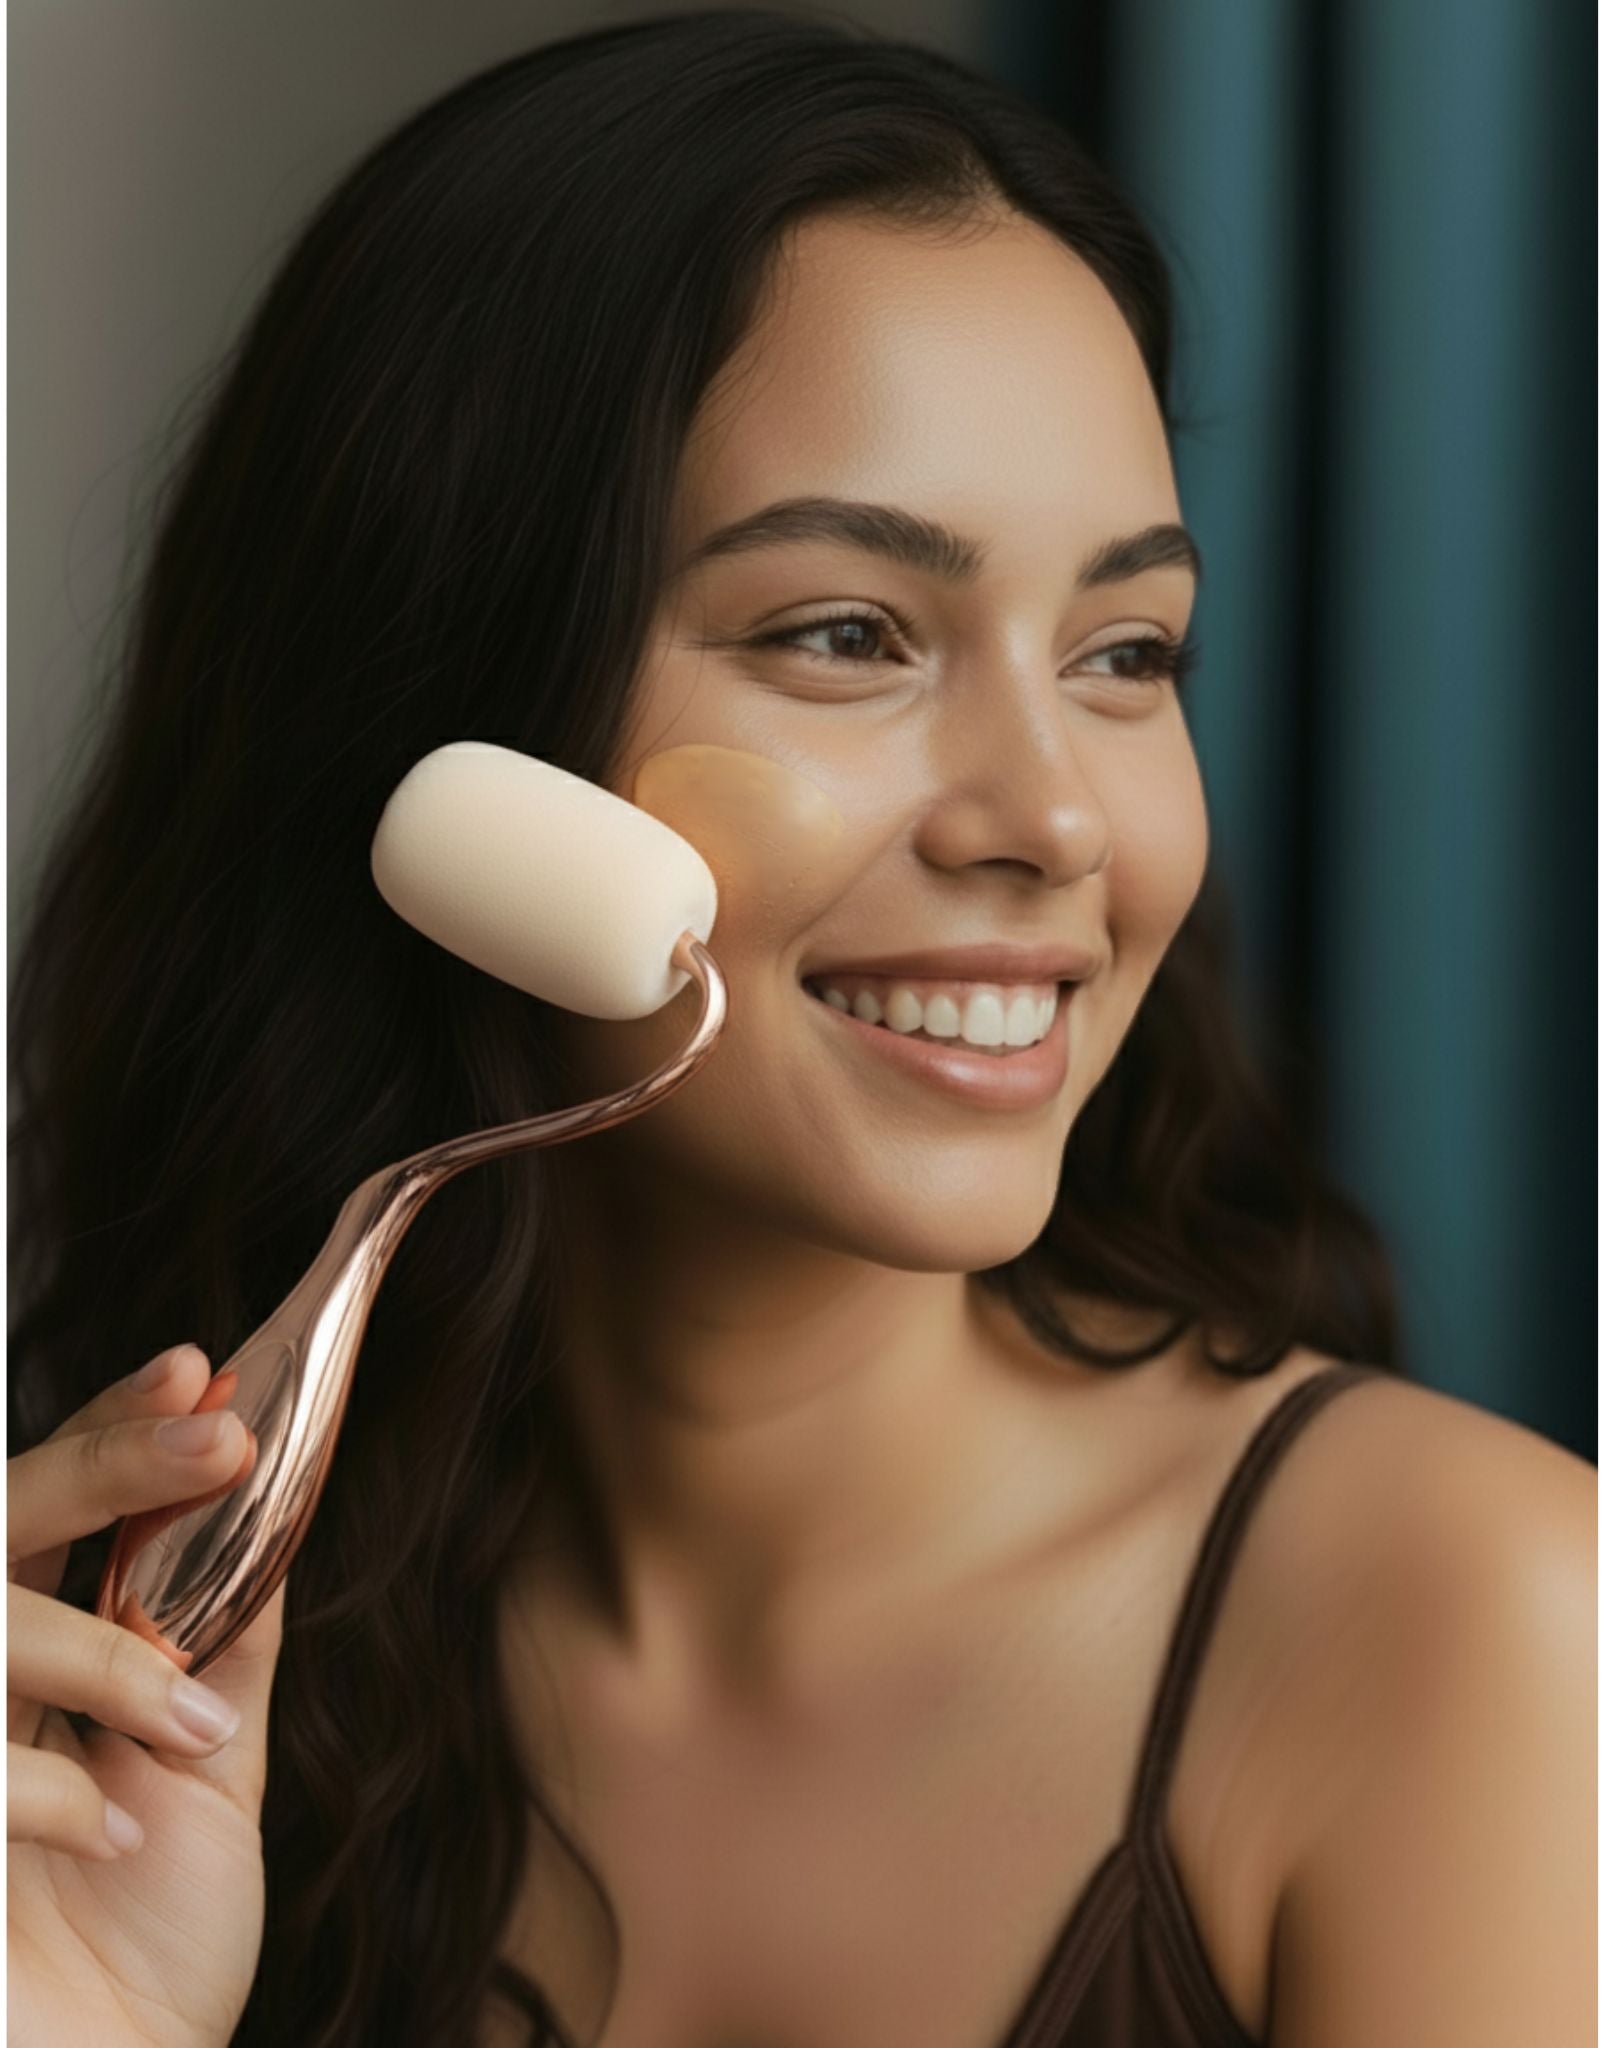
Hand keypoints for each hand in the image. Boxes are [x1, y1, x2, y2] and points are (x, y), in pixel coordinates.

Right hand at [8, 1344, 286, 2047]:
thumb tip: (268, 1530)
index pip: (54, 1506)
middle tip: (218, 1435)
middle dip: (106, 1466)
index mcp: (39, 1665)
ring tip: (184, 1726)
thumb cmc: (150, 1952)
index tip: (194, 1368)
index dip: (114, 1426)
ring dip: (99, 1657)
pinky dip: (48, 1790)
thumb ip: (224, 1653)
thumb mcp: (210, 1780)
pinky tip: (108, 1834)